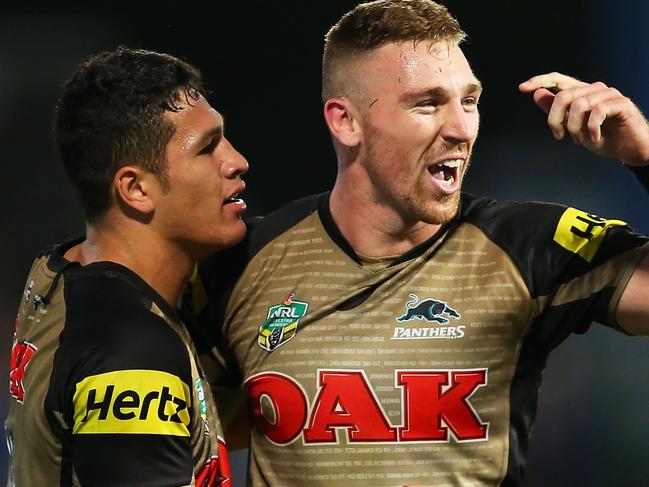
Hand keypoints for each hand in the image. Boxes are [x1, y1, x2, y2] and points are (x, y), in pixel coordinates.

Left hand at [519, 72, 648, 165]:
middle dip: (555, 119)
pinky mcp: (621, 104)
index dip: (539, 81)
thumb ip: (556, 111)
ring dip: (575, 128)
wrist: (628, 149)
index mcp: (580, 93)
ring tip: (579, 140)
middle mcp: (593, 89)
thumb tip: (537, 94)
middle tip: (559, 136)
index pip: (557, 79)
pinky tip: (594, 139)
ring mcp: (608, 95)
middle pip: (563, 96)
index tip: (522, 89)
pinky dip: (591, 129)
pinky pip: (598, 112)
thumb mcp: (572, 126)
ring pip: (579, 104)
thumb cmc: (601, 137)